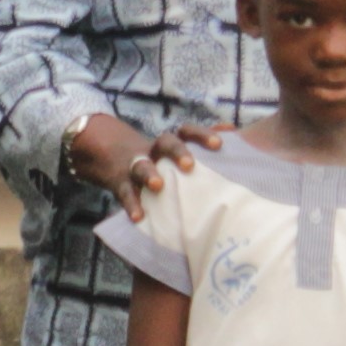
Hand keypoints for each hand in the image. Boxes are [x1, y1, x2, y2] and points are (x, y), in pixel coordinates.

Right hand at [66, 113, 207, 207]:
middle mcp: (154, 151)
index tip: (219, 144)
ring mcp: (135, 166)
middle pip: (165, 143)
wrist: (112, 157)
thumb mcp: (176, 151)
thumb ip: (202, 143)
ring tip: (157, 185)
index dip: (202, 135)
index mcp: (170, 143)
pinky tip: (138, 216)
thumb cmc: (158, 161)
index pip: (187, 132)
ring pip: (141, 165)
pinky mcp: (121, 183)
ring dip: (149, 173)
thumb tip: (232, 129)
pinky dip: (131, 204)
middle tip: (189, 165)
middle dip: (177, 151)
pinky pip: (125, 193)